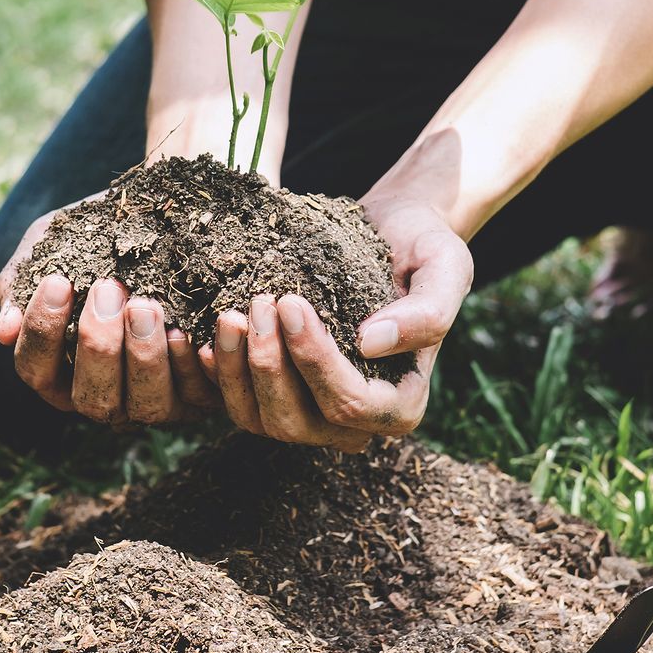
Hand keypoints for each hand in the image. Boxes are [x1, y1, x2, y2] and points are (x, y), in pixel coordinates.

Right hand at [0, 202, 220, 423]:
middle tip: (108, 287)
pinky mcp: (198, 396)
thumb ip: (22, 284)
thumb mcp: (53, 247)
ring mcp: (151, 402)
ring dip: (144, 356)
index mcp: (59, 372)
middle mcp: (103, 397)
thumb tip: (4, 332)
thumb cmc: (96, 238)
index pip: (36, 369)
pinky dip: (191, 364)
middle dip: (98, 344)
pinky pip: (196, 394)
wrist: (166, 220)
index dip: (43, 332)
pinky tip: (186, 328)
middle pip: (91, 398)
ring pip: (144, 405)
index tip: (58, 281)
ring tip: (145, 304)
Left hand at [197, 191, 472, 450]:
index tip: (291, 302)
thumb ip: (426, 312)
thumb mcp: (446, 266)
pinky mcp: (280, 390)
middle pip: (299, 424)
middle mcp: (357, 420)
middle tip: (256, 304)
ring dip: (238, 371)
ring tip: (229, 314)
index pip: (351, 406)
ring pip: (261, 421)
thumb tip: (371, 344)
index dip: (316, 362)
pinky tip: (207, 337)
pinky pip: (240, 403)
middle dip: (270, 367)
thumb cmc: (425, 246)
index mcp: (402, 403)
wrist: (391, 229)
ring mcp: (313, 411)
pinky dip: (219, 375)